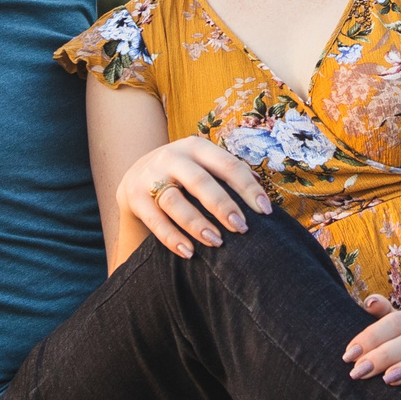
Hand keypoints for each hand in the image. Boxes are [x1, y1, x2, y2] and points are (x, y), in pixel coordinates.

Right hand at [117, 135, 272, 257]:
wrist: (137, 175)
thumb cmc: (184, 174)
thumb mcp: (203, 165)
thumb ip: (227, 174)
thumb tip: (260, 191)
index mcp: (196, 147)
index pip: (227, 165)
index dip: (248, 188)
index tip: (265, 210)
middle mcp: (171, 157)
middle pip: (200, 181)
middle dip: (222, 205)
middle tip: (241, 228)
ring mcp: (150, 176)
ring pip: (174, 201)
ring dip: (197, 224)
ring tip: (217, 242)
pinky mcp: (135, 197)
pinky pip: (155, 220)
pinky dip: (172, 237)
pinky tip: (189, 252)